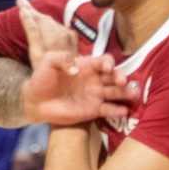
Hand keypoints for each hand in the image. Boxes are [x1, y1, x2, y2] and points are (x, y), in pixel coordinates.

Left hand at [16, 0, 134, 125]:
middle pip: (115, 76)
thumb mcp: (48, 61)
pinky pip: (109, 110)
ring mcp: (95, 95)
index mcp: (87, 65)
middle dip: (121, 77)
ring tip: (134, 95)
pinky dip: (118, 111)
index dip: (109, 63)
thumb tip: (76, 69)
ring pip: (116, 93)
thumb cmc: (42, 79)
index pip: (104, 61)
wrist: (35, 102)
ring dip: (127, 93)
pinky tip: (124, 111)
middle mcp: (95, 79)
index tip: (107, 68)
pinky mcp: (93, 110)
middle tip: (122, 82)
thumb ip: (61, 58)